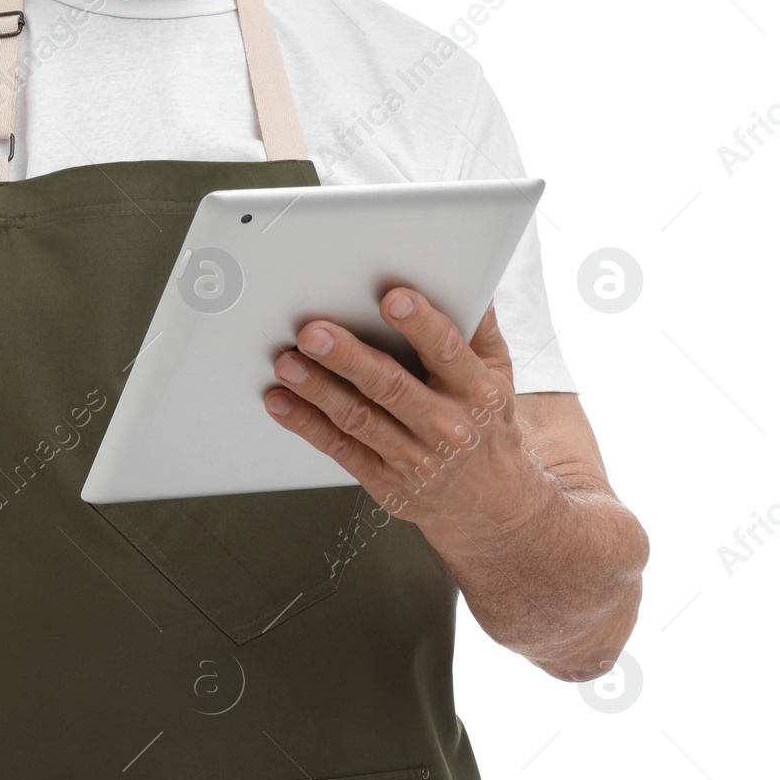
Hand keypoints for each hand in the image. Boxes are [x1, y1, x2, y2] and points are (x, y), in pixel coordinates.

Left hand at [264, 288, 550, 538]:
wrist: (493, 503)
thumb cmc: (486, 423)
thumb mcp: (497, 373)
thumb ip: (478, 325)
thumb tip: (468, 276)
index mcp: (475, 389)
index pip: (446, 350)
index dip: (419, 324)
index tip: (392, 298)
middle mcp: (444, 425)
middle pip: (390, 386)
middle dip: (348, 357)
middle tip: (313, 333)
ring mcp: (414, 457)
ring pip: (358, 418)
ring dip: (317, 389)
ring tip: (288, 364)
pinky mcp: (386, 481)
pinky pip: (339, 448)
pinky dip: (306, 424)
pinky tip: (282, 402)